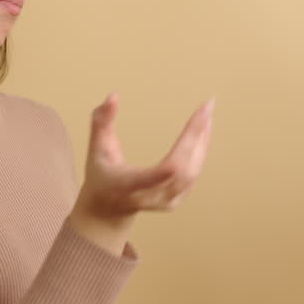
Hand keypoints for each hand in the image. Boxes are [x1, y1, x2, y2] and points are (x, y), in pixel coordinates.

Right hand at [71, 94, 213, 250]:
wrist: (108, 208)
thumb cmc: (101, 174)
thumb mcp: (96, 147)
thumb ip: (101, 120)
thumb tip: (114, 96)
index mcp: (127, 185)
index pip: (147, 179)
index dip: (163, 169)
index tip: (178, 154)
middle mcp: (150, 197)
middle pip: (180, 169)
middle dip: (195, 136)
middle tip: (206, 107)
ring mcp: (166, 201)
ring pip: (192, 170)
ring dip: (203, 139)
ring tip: (207, 113)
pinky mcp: (177, 199)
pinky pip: (195, 172)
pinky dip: (202, 148)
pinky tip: (205, 129)